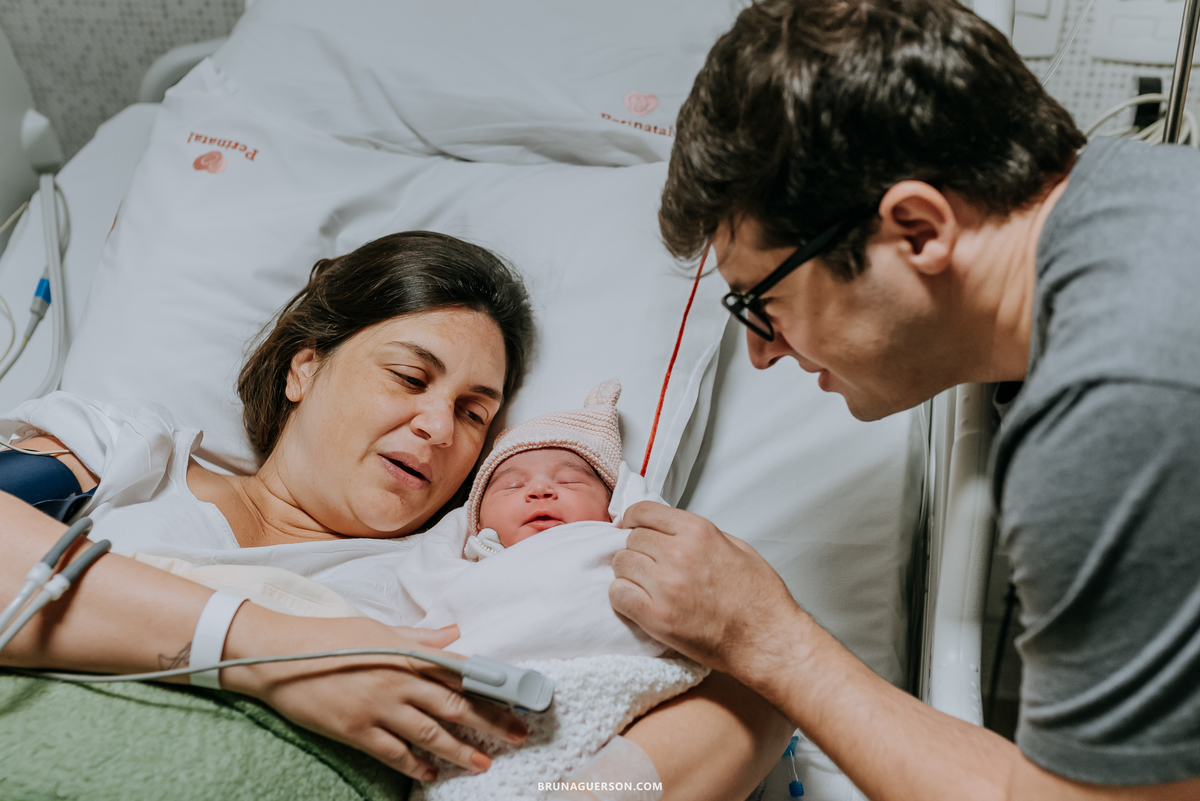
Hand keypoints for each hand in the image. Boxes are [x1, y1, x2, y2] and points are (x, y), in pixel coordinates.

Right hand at [221, 609, 527, 781]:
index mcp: (407, 652)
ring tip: (484, 763)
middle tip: (517, 734)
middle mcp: (399, 680)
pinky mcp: (356, 730)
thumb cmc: (329, 636)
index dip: (494, 685)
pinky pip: (394, 752)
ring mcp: (378, 707)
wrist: (278, 655)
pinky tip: (432, 772)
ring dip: (461, 750)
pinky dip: (416, 764)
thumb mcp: (378, 628)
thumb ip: (420, 636)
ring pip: (431, 734)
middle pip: (456, 705)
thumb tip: (454, 633)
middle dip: (491, 721)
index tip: (519, 696)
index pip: (461, 671)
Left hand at [610, 501, 800, 682]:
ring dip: (629, 573)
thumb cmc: (758, 597)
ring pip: (622, 565)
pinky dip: (623, 597)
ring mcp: (665, 585)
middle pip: (631, 539)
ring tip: (645, 585)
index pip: (644, 510)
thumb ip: (698, 534)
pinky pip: (618, 595)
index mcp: (698, 532)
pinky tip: (638, 601)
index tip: (629, 526)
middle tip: (649, 565)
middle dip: (637, 550)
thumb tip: (669, 530)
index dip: (633, 519)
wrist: (766, 640)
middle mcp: (678, 554)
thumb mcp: (736, 546)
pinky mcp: (656, 616)